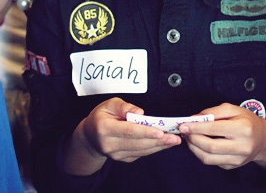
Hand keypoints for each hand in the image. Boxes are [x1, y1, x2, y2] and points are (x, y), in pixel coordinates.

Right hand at [65, 98, 180, 174]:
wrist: (90, 136)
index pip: (128, 131)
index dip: (145, 132)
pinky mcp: (122, 159)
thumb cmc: (101, 116)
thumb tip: (140, 112)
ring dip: (159, 146)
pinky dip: (153, 149)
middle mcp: (109, 144)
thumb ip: (123, 106)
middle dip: (158, 141)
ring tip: (174, 140)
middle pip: (137, 143)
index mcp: (104, 129)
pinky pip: (140, 154)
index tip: (160, 132)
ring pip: (141, 151)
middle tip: (175, 137)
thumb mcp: (108, 104)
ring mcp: (115, 155)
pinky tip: (164, 143)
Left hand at [178, 103, 265, 169]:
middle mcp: (242, 146)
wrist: (263, 139)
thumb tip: (195, 118)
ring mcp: (238, 159)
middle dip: (193, 139)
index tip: (184, 125)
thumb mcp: (234, 109)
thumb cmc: (247, 121)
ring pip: (208, 158)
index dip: (196, 127)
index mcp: (243, 128)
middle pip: (210, 146)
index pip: (214, 129)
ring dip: (194, 148)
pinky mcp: (232, 166)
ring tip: (189, 138)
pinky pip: (212, 162)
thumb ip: (214, 111)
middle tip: (184, 132)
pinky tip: (198, 144)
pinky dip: (201, 153)